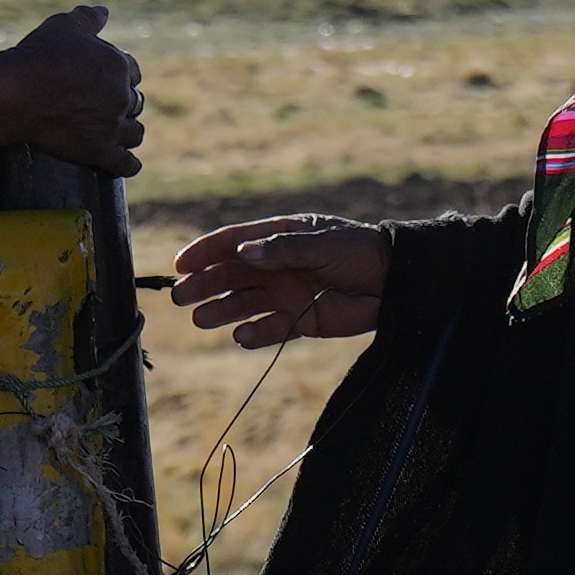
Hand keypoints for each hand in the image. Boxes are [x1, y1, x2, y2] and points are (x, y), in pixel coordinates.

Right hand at [0, 4, 145, 175]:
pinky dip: (128, 165)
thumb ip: (88, 18)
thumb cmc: (38, 56)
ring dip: (128, 133)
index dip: (120, 75)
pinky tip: (126, 164)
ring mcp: (111, 126)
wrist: (17, 92)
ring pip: (134, 133)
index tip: (108, 80)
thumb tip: (105, 11)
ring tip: (117, 134)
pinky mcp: (99, 152)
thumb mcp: (64, 26)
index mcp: (117, 65)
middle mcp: (120, 96)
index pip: (132, 71)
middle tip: (106, 107)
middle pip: (134, 102)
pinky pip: (126, 163)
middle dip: (122, 103)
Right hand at [168, 214, 391, 347]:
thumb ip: (282, 249)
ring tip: (200, 319)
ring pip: (244, 303)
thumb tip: (243, 254)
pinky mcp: (301, 320)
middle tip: (179, 296)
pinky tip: (240, 336)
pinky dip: (254, 334)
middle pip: (231, 275)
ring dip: (222, 311)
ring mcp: (287, 293)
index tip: (180, 264)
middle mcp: (277, 265)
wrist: (395, 282)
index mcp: (279, 237)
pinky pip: (270, 328)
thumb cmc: (359, 251)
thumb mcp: (321, 243)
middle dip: (205, 284)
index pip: (233, 242)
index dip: (205, 252)